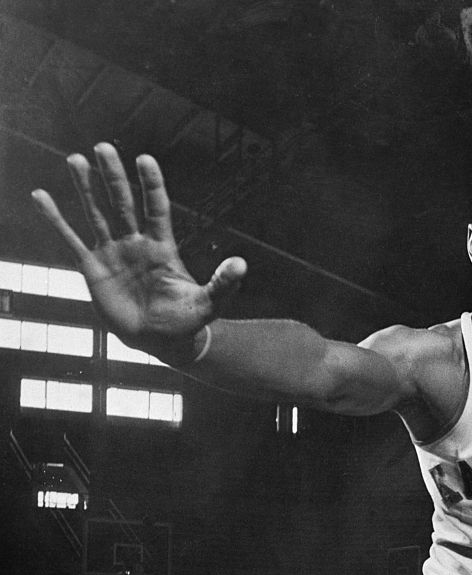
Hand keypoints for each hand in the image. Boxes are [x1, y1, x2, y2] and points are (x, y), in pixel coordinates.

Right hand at [31, 143, 245, 364]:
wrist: (161, 341)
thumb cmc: (187, 321)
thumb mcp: (209, 303)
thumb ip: (223, 284)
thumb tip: (242, 264)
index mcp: (163, 247)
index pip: (156, 208)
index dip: (151, 184)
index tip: (145, 158)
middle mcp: (136, 243)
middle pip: (123, 202)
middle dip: (113, 175)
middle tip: (103, 146)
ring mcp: (113, 253)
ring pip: (96, 213)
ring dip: (85, 187)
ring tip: (75, 159)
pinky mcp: (93, 268)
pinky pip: (71, 239)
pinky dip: (56, 219)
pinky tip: (41, 196)